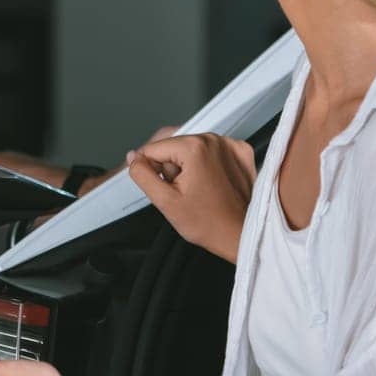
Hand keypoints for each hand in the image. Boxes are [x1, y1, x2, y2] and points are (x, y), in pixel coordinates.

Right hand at [127, 133, 255, 262]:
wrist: (240, 235)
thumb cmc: (209, 223)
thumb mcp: (165, 201)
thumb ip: (142, 174)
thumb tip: (134, 158)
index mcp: (194, 147)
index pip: (154, 149)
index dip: (152, 170)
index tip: (167, 189)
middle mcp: (214, 140)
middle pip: (174, 147)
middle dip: (173, 169)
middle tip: (185, 193)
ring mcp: (230, 145)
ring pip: (192, 149)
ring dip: (190, 167)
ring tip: (200, 191)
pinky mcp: (242, 152)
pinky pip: (213, 152)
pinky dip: (209, 165)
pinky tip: (213, 184)